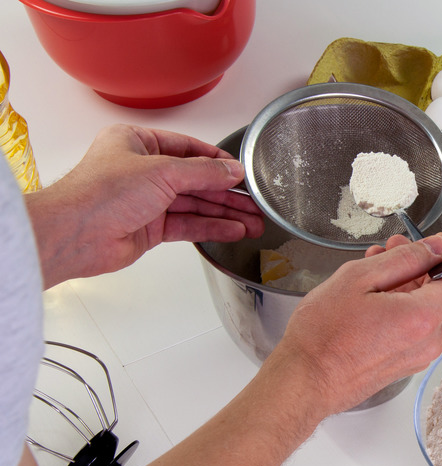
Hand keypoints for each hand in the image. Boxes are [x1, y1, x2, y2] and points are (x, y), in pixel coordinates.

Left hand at [25, 124, 263, 287]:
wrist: (75, 234)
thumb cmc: (99, 193)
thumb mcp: (161, 171)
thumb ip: (202, 171)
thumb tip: (230, 169)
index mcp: (137, 143)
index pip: (187, 148)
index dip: (217, 160)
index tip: (241, 171)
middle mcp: (142, 170)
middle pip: (195, 179)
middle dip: (227, 192)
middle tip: (255, 201)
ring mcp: (146, 200)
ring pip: (195, 204)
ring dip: (225, 213)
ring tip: (253, 220)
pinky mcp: (149, 228)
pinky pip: (188, 225)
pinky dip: (211, 227)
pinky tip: (233, 229)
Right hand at [266, 233, 441, 415]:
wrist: (304, 382)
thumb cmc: (322, 337)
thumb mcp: (360, 279)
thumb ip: (405, 259)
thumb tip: (435, 249)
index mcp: (423, 318)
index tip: (438, 242)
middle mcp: (428, 341)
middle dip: (422, 264)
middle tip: (393, 247)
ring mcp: (417, 355)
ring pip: (426, 308)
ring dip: (408, 282)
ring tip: (374, 267)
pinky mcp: (404, 363)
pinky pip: (414, 326)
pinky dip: (401, 304)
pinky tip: (373, 293)